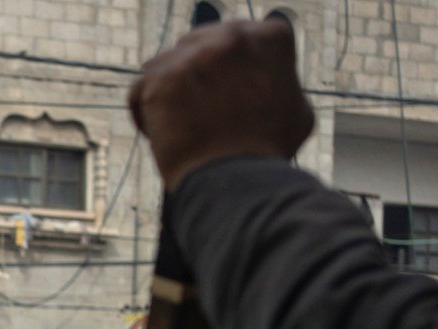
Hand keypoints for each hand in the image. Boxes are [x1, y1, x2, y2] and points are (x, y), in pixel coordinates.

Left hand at [128, 19, 313, 189]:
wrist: (234, 182)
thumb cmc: (266, 153)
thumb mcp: (296, 110)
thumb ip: (280, 82)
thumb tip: (267, 76)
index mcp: (271, 36)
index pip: (234, 40)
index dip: (224, 70)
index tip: (224, 95)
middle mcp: (232, 37)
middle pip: (196, 46)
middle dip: (193, 76)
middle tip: (197, 111)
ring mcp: (194, 56)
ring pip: (166, 66)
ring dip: (169, 94)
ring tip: (183, 127)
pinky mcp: (160, 80)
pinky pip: (140, 89)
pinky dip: (146, 114)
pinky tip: (161, 135)